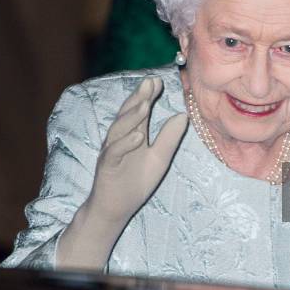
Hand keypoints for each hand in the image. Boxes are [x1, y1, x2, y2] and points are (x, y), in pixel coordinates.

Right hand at [88, 76, 187, 225]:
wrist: (116, 209)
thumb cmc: (135, 182)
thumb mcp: (159, 159)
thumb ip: (169, 138)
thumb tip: (182, 115)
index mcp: (134, 134)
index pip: (141, 111)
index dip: (148, 96)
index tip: (159, 81)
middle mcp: (121, 138)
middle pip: (128, 114)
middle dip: (139, 98)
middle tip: (150, 82)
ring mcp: (112, 151)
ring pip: (119, 129)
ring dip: (132, 117)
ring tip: (145, 105)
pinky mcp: (107, 166)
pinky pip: (115, 152)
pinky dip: (125, 143)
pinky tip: (138, 136)